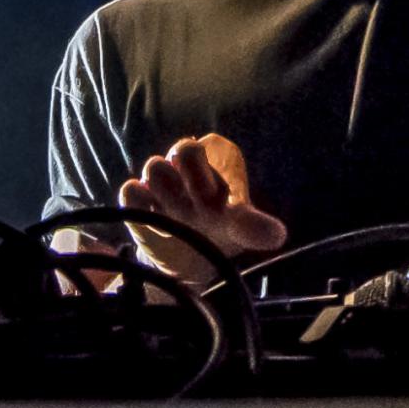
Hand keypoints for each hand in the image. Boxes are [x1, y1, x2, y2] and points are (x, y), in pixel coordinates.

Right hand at [115, 132, 286, 289]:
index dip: (221, 171)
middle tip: (201, 207)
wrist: (187, 259)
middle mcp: (189, 170)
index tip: (223, 202)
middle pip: (184, 150)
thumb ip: (255, 227)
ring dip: (166, 193)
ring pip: (156, 168)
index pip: (218, 148)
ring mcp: (162, 184)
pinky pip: (130, 191)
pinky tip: (154, 222)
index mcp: (218, 167)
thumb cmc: (219, 232)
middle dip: (193, 176)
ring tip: (176, 218)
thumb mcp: (241, 229)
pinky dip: (139, 203)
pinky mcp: (137, 203)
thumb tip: (278, 234)